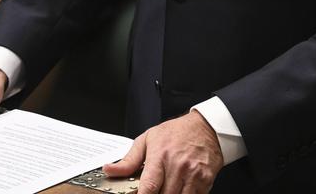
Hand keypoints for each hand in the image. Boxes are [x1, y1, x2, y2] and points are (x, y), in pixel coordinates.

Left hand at [103, 111, 223, 193]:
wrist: (206, 127)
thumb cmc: (176, 133)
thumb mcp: (148, 139)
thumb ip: (128, 160)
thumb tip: (109, 170)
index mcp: (160, 155)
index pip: (149, 187)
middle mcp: (177, 166)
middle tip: (153, 189)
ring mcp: (193, 175)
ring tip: (164, 188)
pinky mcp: (205, 181)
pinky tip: (177, 189)